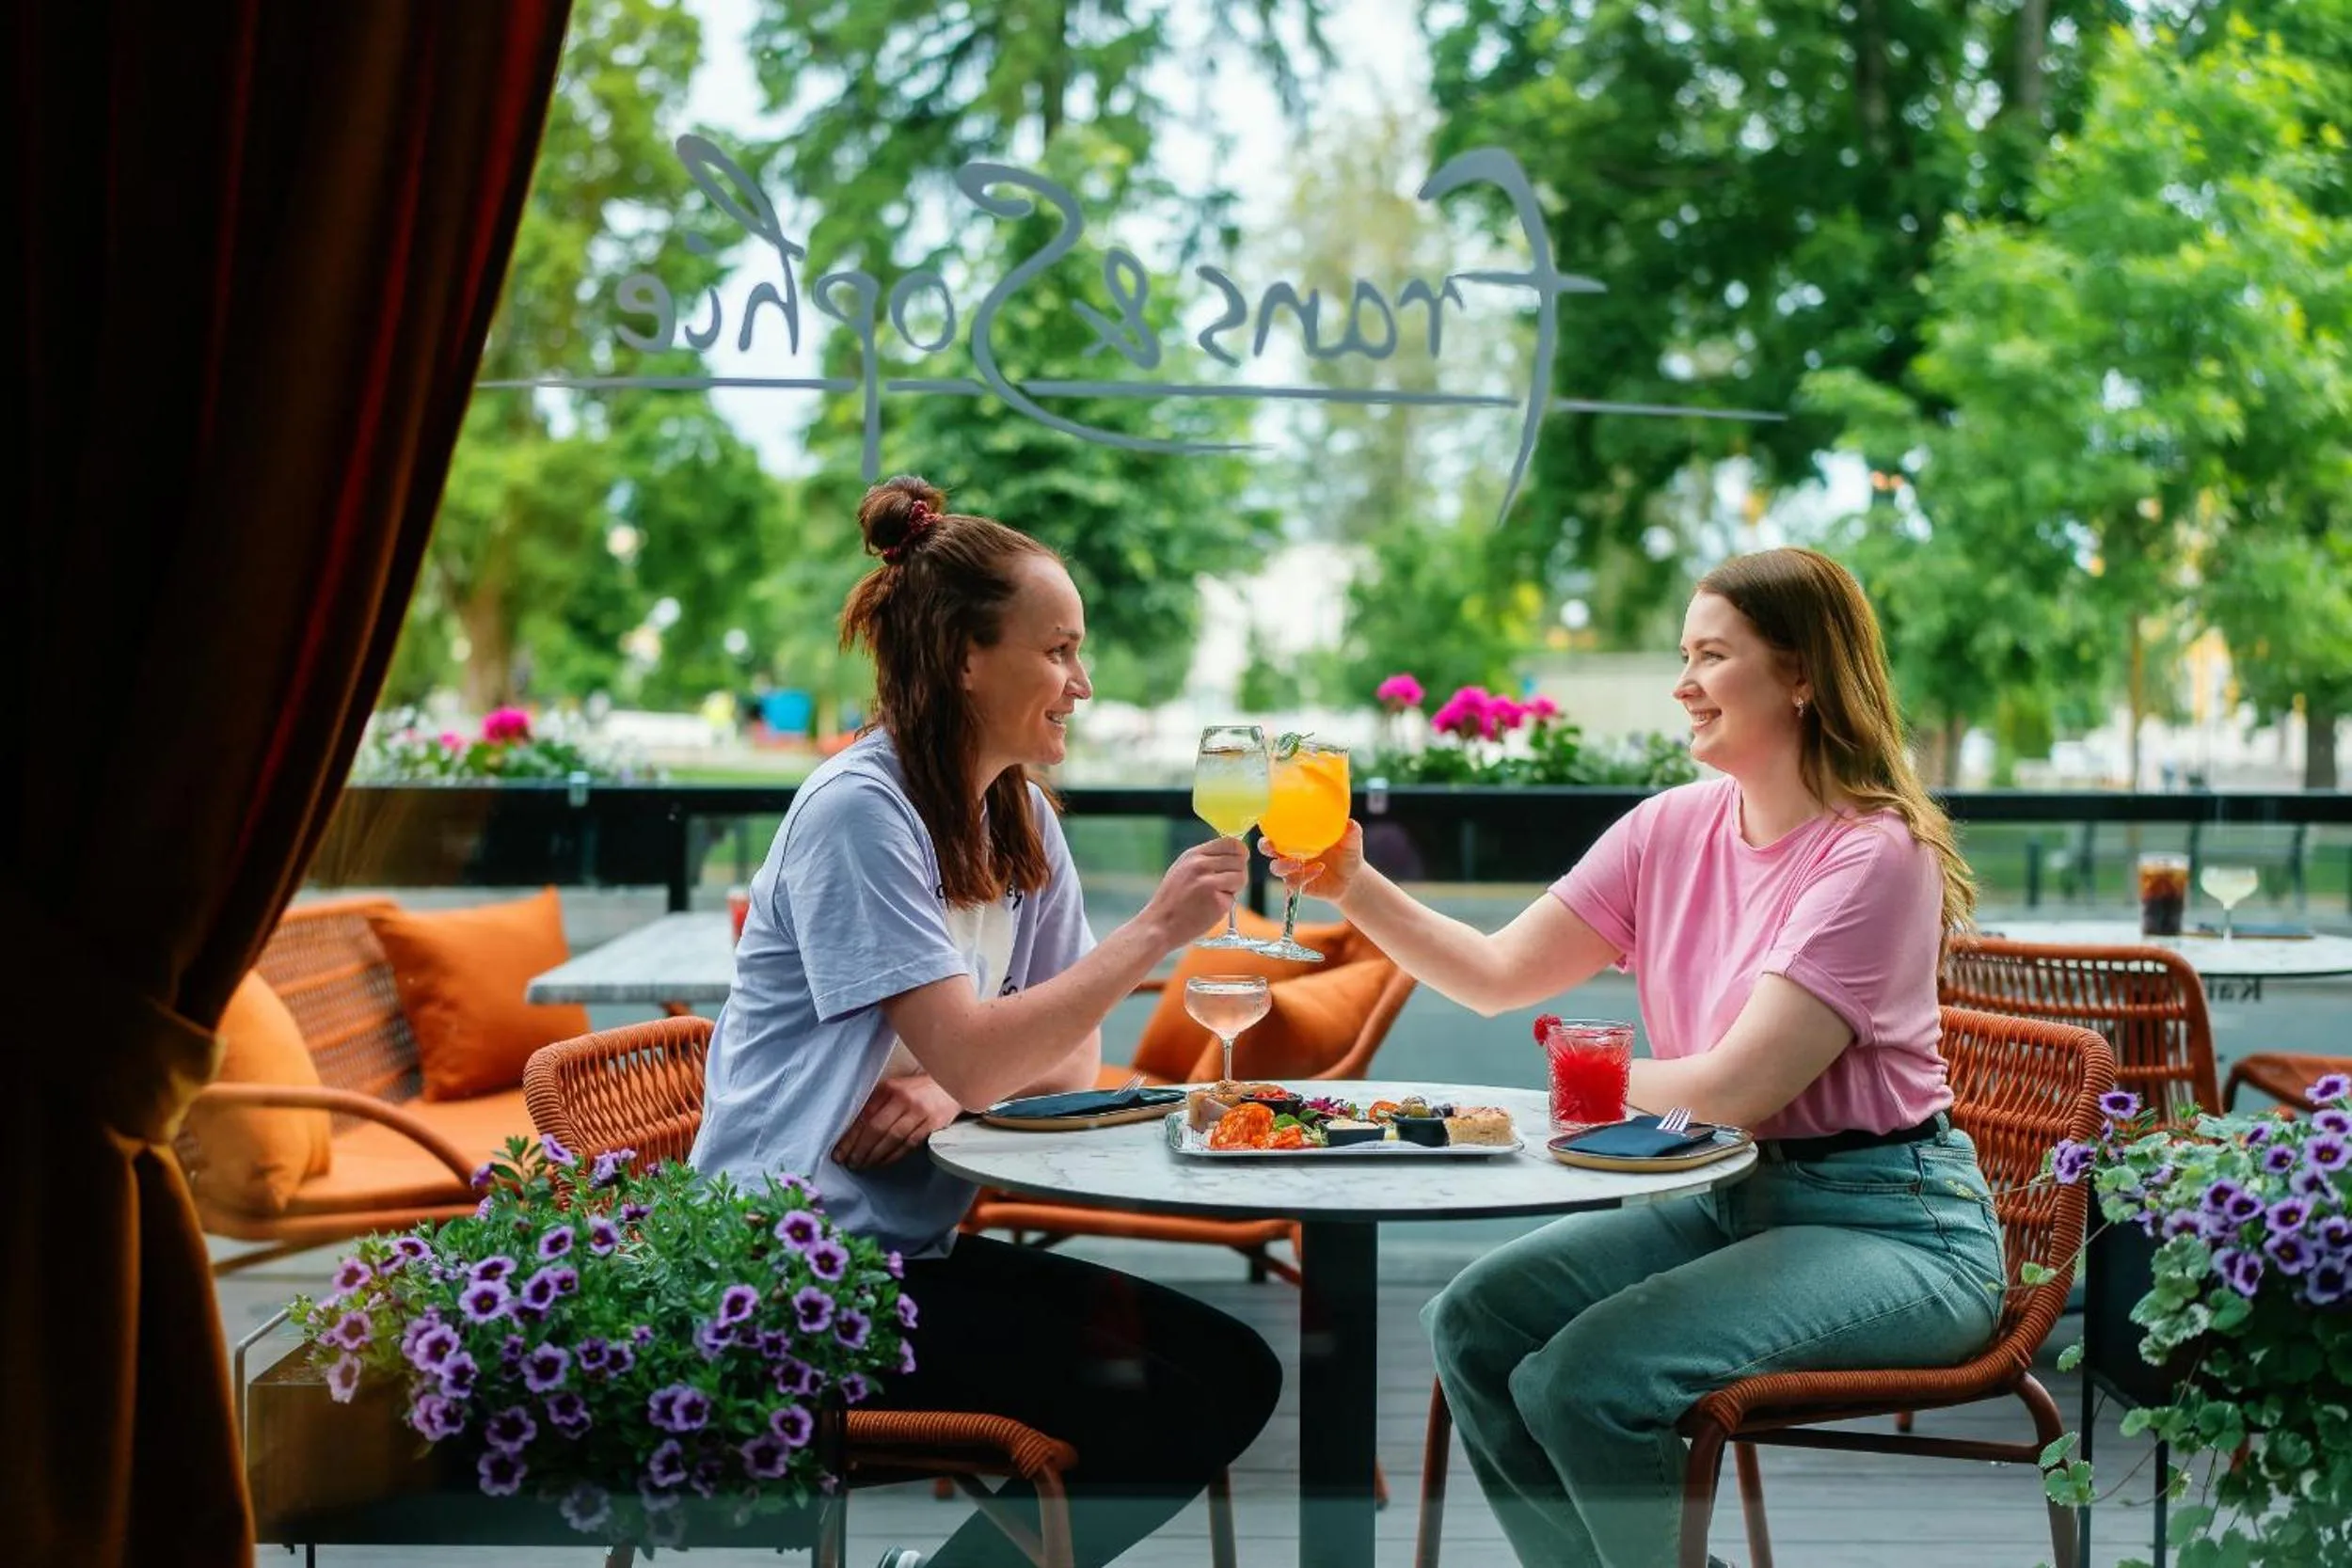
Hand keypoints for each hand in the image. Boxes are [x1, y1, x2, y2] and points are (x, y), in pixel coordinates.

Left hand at [833, 1073, 963, 1168]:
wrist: (950, 1085)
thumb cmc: (916, 1090)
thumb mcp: (894, 1089)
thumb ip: (876, 1105)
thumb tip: (851, 1132)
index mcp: (889, 1088)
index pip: (865, 1116)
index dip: (850, 1137)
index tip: (839, 1153)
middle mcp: (904, 1099)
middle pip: (876, 1129)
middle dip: (860, 1149)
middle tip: (849, 1163)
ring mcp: (920, 1112)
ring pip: (892, 1139)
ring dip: (875, 1156)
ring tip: (863, 1165)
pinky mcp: (932, 1124)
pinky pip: (908, 1145)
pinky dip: (893, 1156)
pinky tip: (882, 1162)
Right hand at [1142, 835, 1249, 946]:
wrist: (1159, 924)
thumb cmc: (1172, 900)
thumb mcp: (1183, 869)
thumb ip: (1206, 859)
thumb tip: (1236, 854)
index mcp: (1193, 855)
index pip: (1230, 843)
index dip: (1239, 853)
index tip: (1238, 862)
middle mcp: (1201, 865)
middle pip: (1240, 860)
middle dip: (1237, 873)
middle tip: (1223, 886)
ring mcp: (1209, 883)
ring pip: (1241, 877)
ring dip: (1234, 889)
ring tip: (1214, 897)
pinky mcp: (1216, 902)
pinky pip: (1233, 899)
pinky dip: (1225, 906)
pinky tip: (1208, 910)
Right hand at [1264, 819, 1363, 901]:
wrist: (1352, 878)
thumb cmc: (1346, 853)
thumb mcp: (1351, 841)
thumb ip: (1351, 831)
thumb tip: (1350, 823)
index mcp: (1297, 836)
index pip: (1275, 827)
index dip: (1267, 824)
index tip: (1269, 820)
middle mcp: (1290, 851)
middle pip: (1266, 848)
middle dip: (1265, 846)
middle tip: (1273, 846)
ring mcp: (1292, 869)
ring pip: (1276, 868)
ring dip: (1284, 865)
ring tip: (1298, 863)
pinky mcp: (1298, 885)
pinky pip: (1293, 883)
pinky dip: (1304, 876)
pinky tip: (1319, 869)